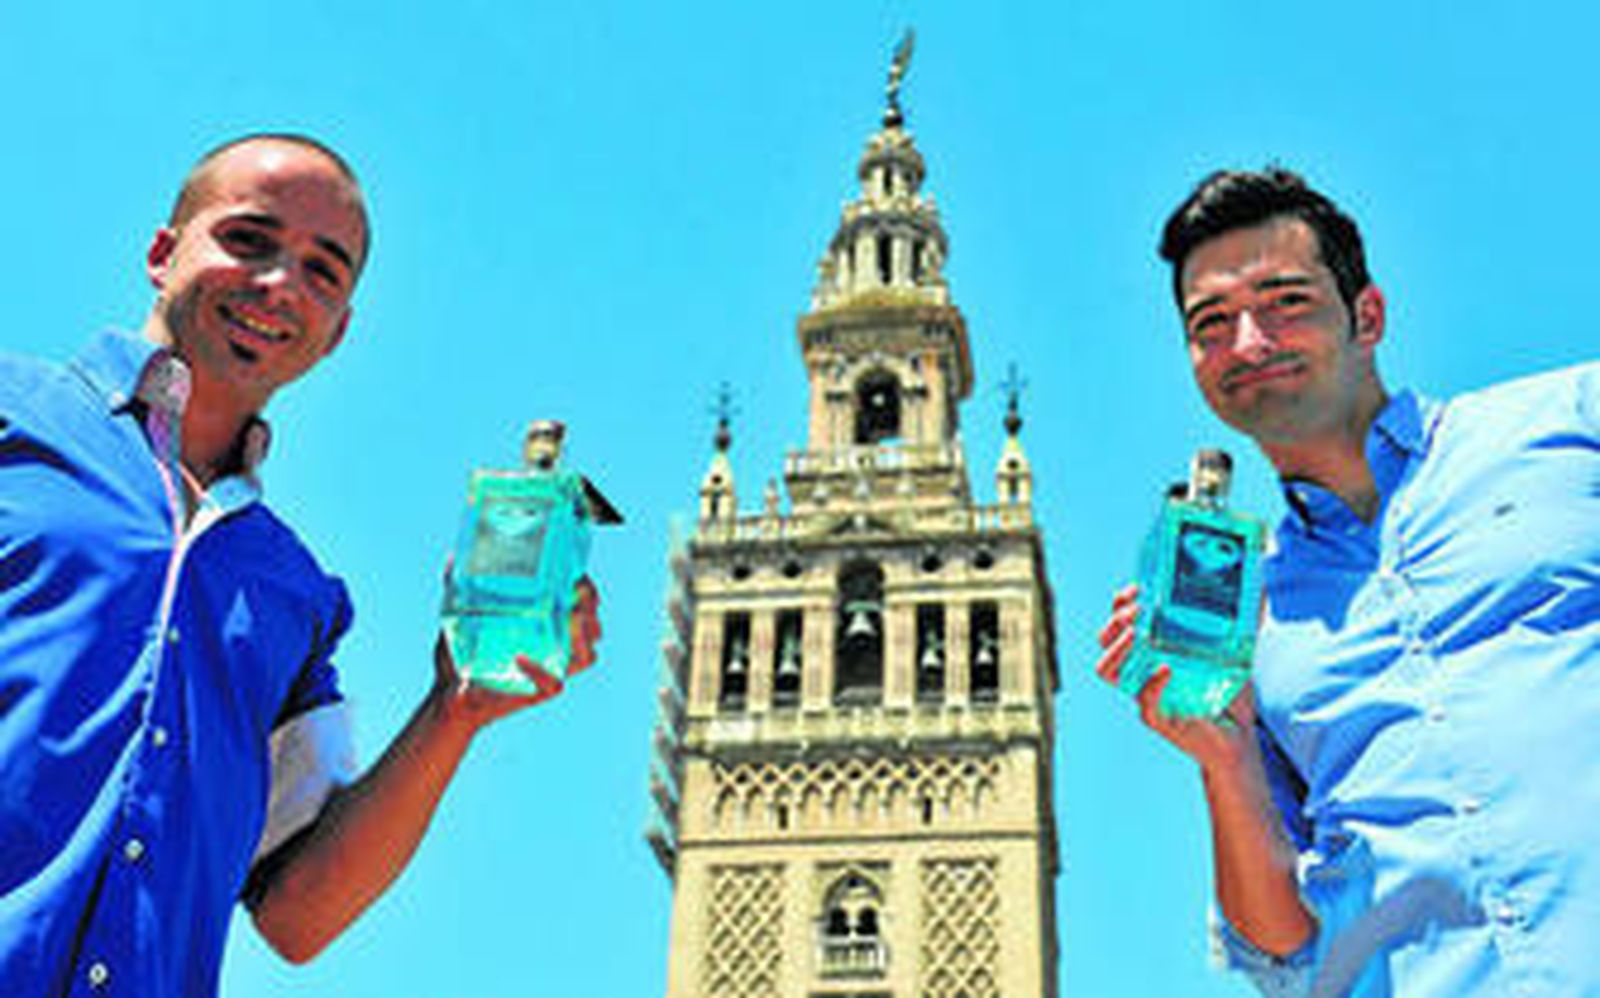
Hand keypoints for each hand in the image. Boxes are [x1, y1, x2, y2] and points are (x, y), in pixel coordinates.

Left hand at [430, 578, 602, 731]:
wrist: (450, 697)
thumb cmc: (459, 656)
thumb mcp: (458, 618)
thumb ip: (457, 589)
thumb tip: (452, 557)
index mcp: (545, 626)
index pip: (582, 606)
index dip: (588, 591)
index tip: (578, 574)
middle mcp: (555, 648)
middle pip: (592, 627)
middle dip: (590, 607)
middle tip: (575, 591)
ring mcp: (552, 671)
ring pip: (586, 656)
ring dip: (583, 635)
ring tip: (570, 616)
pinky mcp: (539, 694)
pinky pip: (553, 682)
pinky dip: (540, 670)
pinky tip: (520, 657)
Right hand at [1095, 583, 1257, 774]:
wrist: (1239, 738)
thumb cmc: (1230, 695)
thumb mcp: (1236, 652)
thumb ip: (1245, 624)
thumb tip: (1264, 589)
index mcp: (1152, 651)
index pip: (1120, 623)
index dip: (1120, 604)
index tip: (1136, 588)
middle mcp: (1141, 670)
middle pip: (1106, 641)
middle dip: (1115, 620)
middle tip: (1136, 608)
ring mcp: (1145, 694)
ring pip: (1108, 670)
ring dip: (1116, 648)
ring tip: (1136, 633)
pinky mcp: (1158, 718)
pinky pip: (1143, 701)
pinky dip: (1151, 683)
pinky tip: (1166, 668)